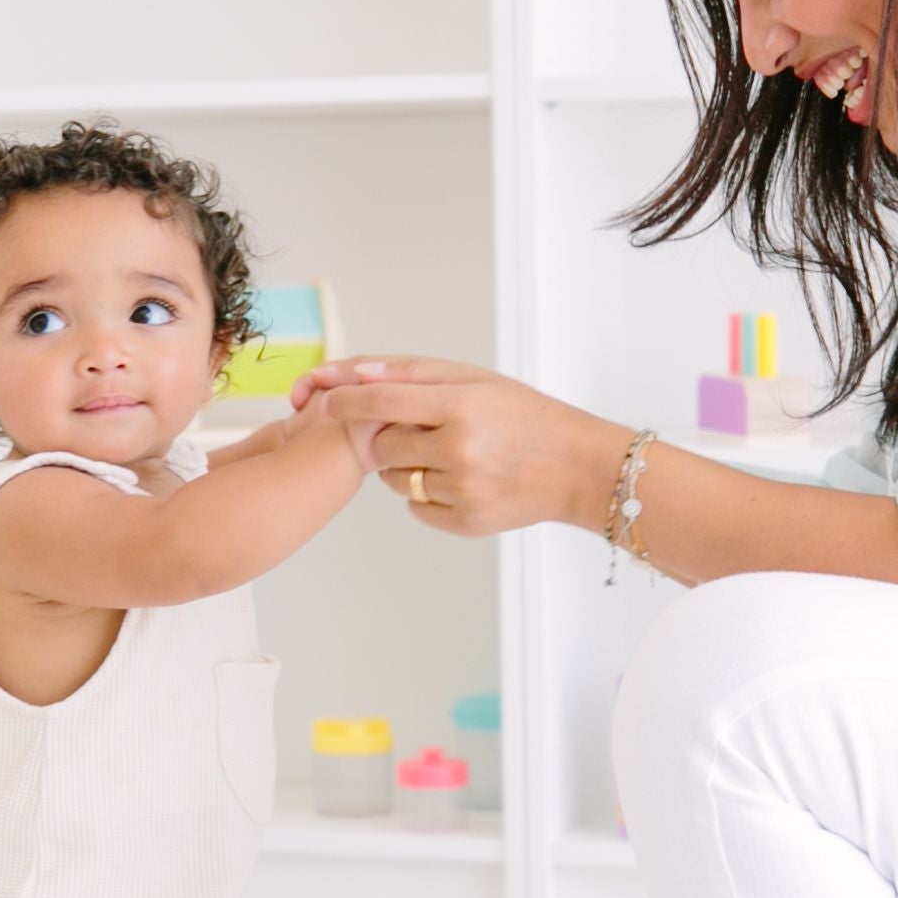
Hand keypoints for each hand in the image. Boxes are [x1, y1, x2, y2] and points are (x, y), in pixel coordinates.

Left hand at [306, 357, 631, 538]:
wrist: (576, 467)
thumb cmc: (523, 415)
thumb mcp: (476, 380)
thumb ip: (413, 375)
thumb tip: (354, 374)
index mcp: (460, 406)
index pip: (380, 401)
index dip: (343, 401)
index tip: (321, 399)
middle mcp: (458, 449)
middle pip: (380, 445)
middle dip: (387, 436)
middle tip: (423, 430)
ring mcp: (462, 490)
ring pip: (393, 479)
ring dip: (405, 467)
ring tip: (451, 455)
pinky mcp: (465, 522)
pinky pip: (415, 508)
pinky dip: (426, 495)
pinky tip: (462, 481)